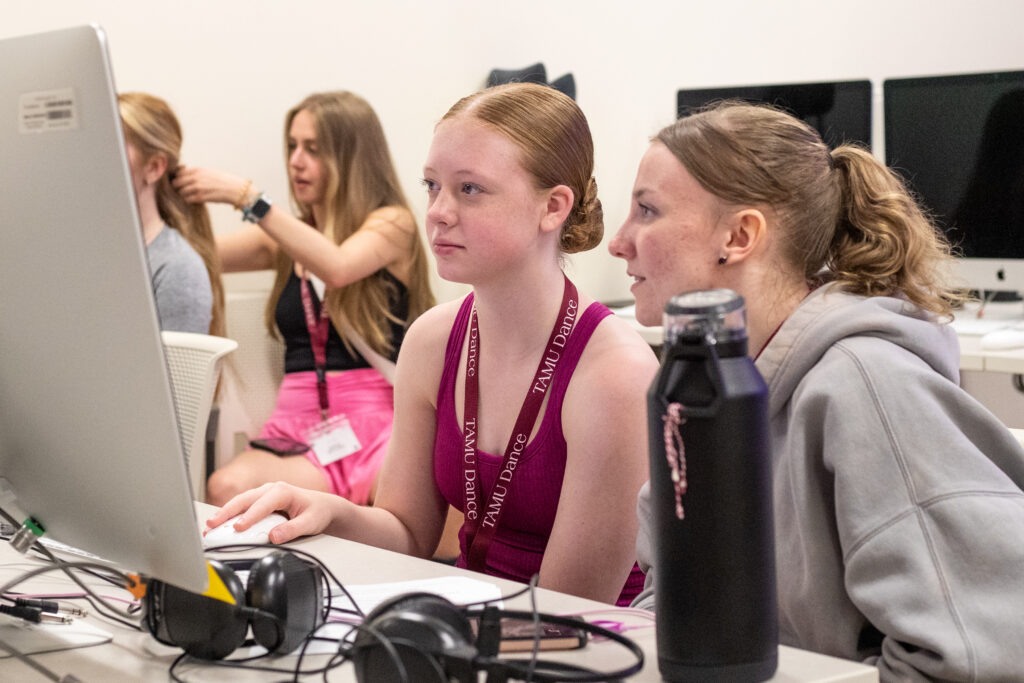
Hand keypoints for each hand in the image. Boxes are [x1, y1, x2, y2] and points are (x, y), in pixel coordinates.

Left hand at [173, 165, 251, 206]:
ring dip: (183, 195)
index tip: (180, 183)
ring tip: (189, 197)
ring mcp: (198, 187)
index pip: (178, 173)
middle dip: (177, 188)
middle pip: (176, 182)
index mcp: (198, 170)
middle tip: (181, 191)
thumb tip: (186, 177)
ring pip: (181, 192)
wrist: (235, 190)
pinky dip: (189, 201)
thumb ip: (197, 174)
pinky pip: (187, 200)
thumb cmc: (224, 182)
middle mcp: (196, 177)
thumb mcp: (209, 172)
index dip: (177, 178)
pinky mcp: (201, 197)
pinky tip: (194, 201)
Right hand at [204, 481, 337, 543]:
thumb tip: (274, 536)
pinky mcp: (259, 502)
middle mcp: (271, 489)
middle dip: (226, 512)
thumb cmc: (317, 511)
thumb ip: (293, 529)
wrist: (322, 506)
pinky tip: (218, 524)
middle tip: (212, 525)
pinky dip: (229, 515)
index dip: (249, 516)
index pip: (262, 504)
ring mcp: (263, 494)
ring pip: (240, 502)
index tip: (238, 528)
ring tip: (209, 526)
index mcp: (283, 491)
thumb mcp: (310, 522)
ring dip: (224, 513)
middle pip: (244, 500)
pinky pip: (242, 507)